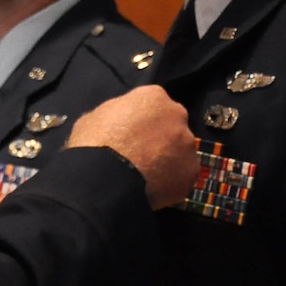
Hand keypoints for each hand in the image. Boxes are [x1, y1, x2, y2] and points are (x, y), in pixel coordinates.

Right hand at [67, 86, 197, 208]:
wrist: (105, 178)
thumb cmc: (95, 142)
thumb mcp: (95, 117)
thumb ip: (116, 115)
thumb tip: (118, 123)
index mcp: (154, 96)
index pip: (153, 104)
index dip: (142, 121)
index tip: (131, 134)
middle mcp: (177, 115)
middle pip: (171, 126)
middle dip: (160, 138)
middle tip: (140, 155)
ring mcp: (187, 144)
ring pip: (180, 151)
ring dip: (167, 160)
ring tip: (146, 176)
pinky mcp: (191, 171)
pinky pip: (181, 176)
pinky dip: (171, 182)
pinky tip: (153, 189)